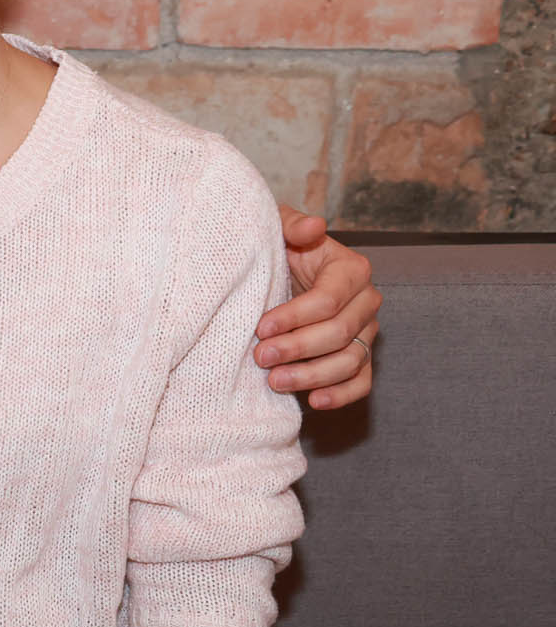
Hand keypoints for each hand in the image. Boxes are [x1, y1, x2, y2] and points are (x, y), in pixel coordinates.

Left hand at [257, 206, 379, 410]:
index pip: (328, 300)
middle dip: (298, 348)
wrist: (275, 273)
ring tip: (275, 382)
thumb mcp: (277, 229)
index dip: (295, 317)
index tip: (260, 328)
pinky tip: (313, 401)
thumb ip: (293, 225)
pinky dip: (341, 395)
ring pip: (350, 361)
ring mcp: (366, 332)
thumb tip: (314, 225)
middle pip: (339, 333)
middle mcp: (366, 301)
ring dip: (312, 375)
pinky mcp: (361, 357)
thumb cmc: (276, 249)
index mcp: (351, 269)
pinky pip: (361, 382)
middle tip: (260, 357)